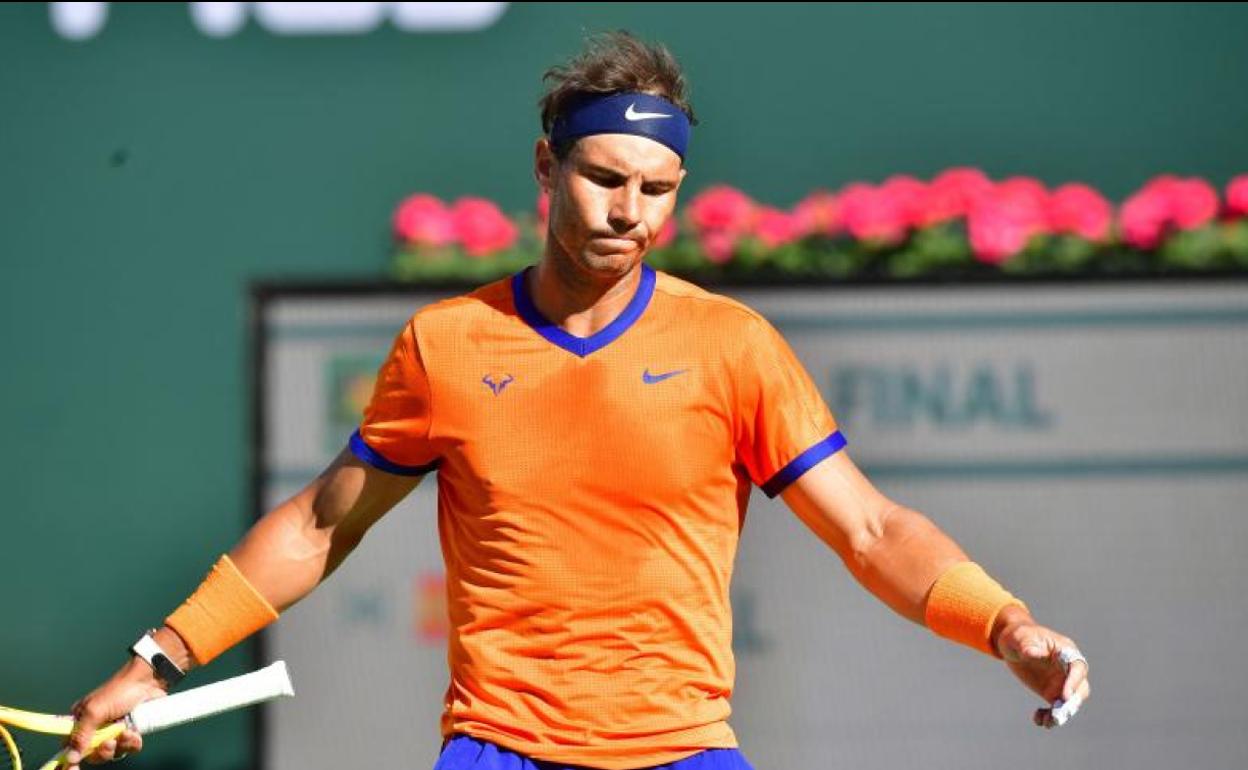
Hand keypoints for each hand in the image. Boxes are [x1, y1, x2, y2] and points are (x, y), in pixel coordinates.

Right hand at [63, 659, 163, 767]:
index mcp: (81, 722)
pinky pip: (128, 748)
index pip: (70, 746)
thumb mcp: (95, 711)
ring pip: (111, 753)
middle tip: (110, 742)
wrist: (148, 682)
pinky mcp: (130, 732)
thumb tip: (70, 757)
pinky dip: (132, 743)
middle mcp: (96, 728)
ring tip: (126, 732)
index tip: (73, 769)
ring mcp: (114, 731)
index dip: (70, 758)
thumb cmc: (118, 691)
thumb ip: (82, 734)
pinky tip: (136, 733)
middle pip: (92, 754)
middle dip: (102, 752)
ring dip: (120, 746)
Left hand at [993, 609, 1090, 728]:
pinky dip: (1049, 716)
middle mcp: (1068, 669)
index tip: (1064, 695)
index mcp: (1065, 651)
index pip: (1077, 667)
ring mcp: (1062, 682)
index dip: (1074, 682)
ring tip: (1046, 722)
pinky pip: (1056, 708)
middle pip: (1080, 689)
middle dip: (1072, 704)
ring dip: (1060, 714)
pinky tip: (1038, 718)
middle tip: (1058, 714)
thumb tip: (1033, 653)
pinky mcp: (1052, 692)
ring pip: (1069, 703)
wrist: (1013, 643)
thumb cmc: (1019, 635)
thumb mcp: (1019, 637)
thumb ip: (1027, 644)